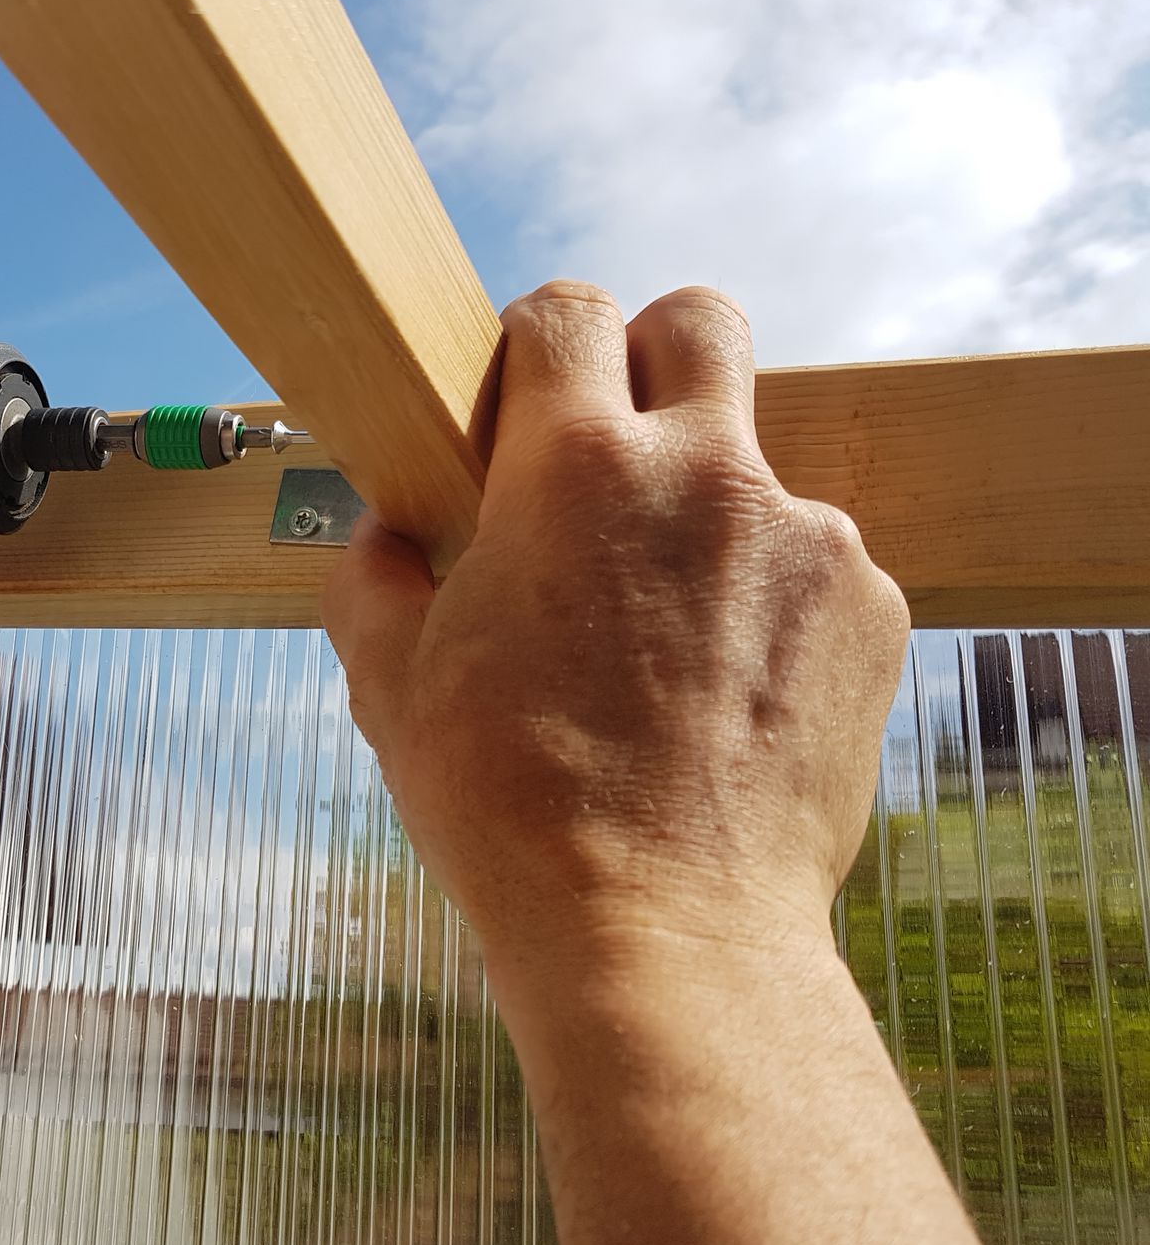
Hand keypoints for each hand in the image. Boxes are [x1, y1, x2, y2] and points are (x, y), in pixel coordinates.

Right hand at [323, 283, 908, 979]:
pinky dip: (768, 603)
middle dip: (652, 360)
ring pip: (756, 466)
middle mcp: (705, 475)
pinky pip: (816, 564)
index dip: (536, 345)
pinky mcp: (872, 612)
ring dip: (706, 516)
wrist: (663, 932)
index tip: (523, 407)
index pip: (567, 312)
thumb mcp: (390, 689)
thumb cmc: (513, 811)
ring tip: (661, 640)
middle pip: (701, 323)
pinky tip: (721, 693)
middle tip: (612, 455)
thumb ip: (372, 580)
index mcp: (572, 471)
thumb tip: (382, 536)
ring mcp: (807, 538)